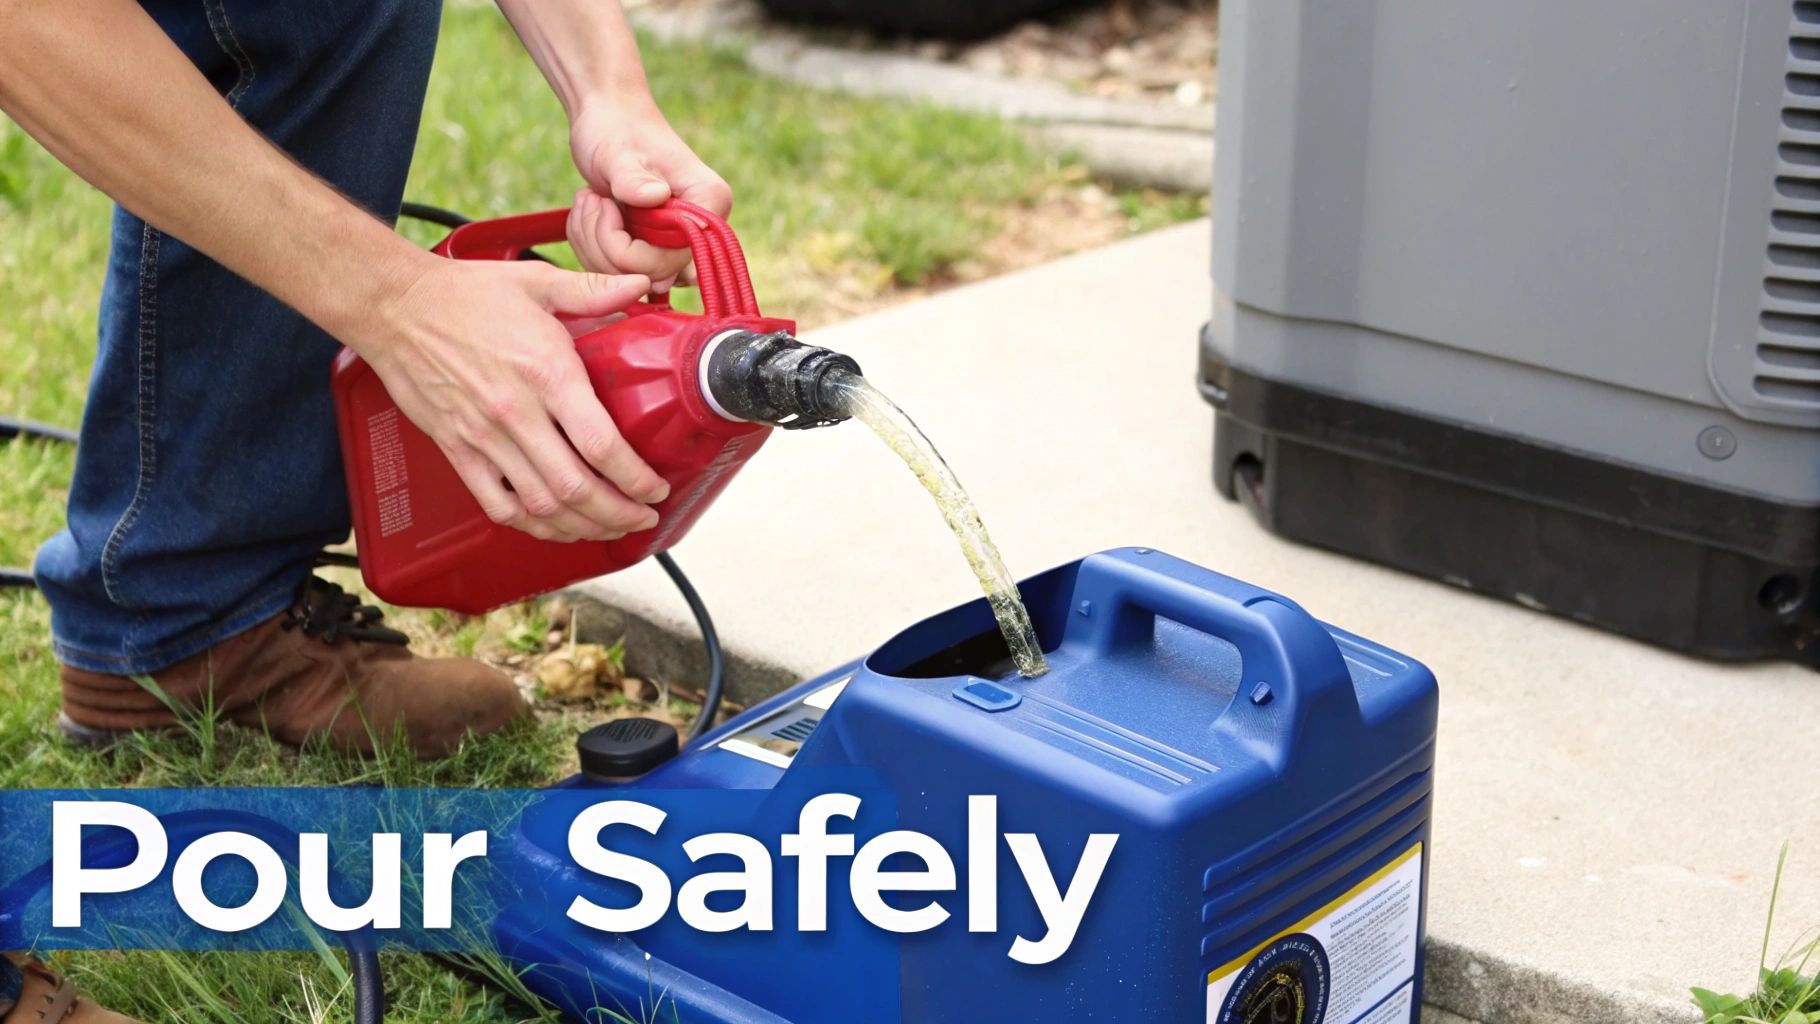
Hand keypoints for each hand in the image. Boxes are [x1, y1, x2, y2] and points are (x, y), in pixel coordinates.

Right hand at [352, 255, 669, 541]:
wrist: (394, 307)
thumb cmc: (464, 295)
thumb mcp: (537, 281)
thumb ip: (593, 290)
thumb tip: (639, 285)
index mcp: (546, 372)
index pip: (601, 445)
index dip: (636, 478)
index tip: (655, 487)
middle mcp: (517, 413)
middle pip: (576, 488)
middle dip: (619, 514)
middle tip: (642, 517)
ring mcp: (484, 437)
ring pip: (541, 506)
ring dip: (582, 527)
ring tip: (610, 527)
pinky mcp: (457, 450)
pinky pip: (498, 505)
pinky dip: (532, 526)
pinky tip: (556, 527)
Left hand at [567, 100, 732, 282]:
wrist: (607, 116)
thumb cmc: (615, 128)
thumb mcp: (618, 154)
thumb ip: (633, 180)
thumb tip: (655, 198)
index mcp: (709, 204)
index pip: (673, 262)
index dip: (630, 251)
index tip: (609, 208)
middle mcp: (703, 228)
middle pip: (653, 276)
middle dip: (608, 249)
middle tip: (594, 203)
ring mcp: (680, 241)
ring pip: (633, 279)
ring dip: (595, 246)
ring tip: (590, 202)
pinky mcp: (656, 247)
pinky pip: (621, 272)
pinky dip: (594, 249)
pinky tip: (592, 213)